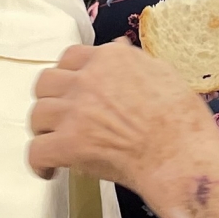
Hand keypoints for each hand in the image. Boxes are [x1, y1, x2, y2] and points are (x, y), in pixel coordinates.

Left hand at [28, 41, 218, 197]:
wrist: (180, 156)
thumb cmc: (182, 120)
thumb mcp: (163, 73)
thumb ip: (133, 60)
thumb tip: (119, 46)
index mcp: (109, 58)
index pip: (71, 57)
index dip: (70, 75)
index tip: (74, 90)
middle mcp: (86, 78)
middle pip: (46, 83)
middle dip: (51, 99)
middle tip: (62, 117)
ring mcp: (74, 111)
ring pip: (37, 115)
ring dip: (44, 129)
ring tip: (55, 143)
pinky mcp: (68, 144)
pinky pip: (36, 151)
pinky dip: (40, 163)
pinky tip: (50, 170)